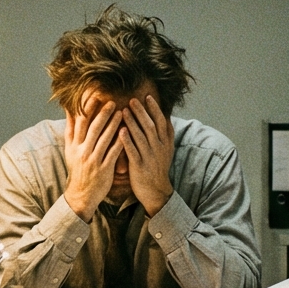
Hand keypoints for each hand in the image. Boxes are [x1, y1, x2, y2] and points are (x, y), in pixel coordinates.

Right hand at [64, 99, 122, 221]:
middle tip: (112, 101)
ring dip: (113, 125)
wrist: (80, 195)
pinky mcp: (104, 169)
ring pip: (104, 139)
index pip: (80, 123)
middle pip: (92, 128)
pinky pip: (113, 153)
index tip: (95, 96)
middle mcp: (82, 151)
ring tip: (122, 113)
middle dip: (102, 114)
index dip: (87, 109)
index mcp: (74, 145)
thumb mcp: (70, 150)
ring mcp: (93, 160)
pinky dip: (120, 142)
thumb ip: (70, 130)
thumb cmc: (77, 170)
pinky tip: (127, 133)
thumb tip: (69, 110)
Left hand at [120, 95, 174, 216]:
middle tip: (132, 100)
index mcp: (165, 142)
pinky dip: (127, 141)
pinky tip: (120, 131)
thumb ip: (166, 133)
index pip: (161, 121)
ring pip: (141, 136)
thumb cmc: (158, 167)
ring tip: (124, 111)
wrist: (156, 191)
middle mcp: (158, 148)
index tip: (147, 96)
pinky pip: (133, 151)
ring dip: (132, 123)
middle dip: (141, 112)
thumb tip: (167, 114)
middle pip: (150, 126)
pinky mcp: (139, 166)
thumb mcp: (167, 149)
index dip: (154, 108)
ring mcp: (149, 157)